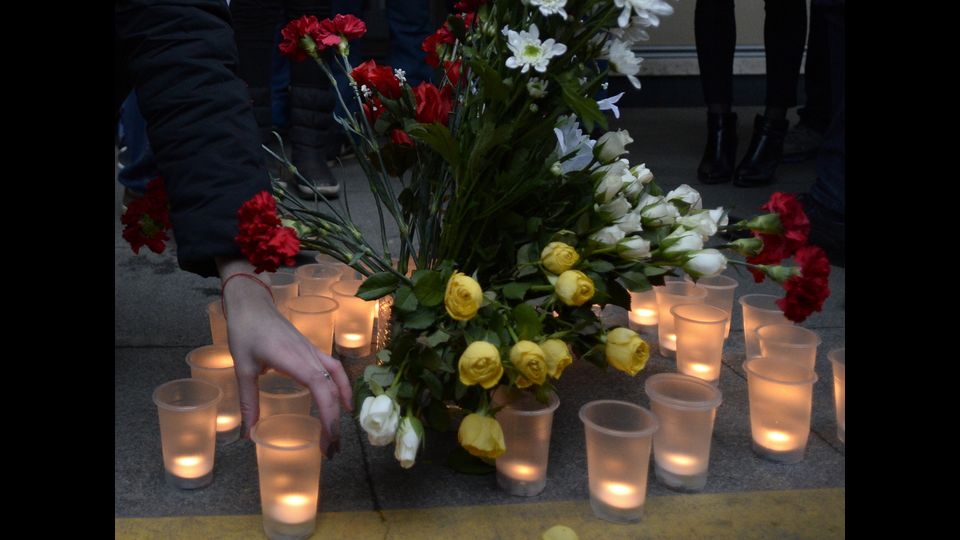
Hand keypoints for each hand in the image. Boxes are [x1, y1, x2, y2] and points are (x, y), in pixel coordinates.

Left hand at [217, 258, 352, 456]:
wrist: (251, 304)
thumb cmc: (245, 332)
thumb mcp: (242, 368)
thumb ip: (248, 402)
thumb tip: (246, 434)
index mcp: (295, 361)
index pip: (322, 390)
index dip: (329, 416)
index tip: (327, 441)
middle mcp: (310, 356)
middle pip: (333, 390)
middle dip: (335, 421)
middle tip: (331, 449)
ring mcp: (313, 352)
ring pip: (338, 378)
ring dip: (342, 404)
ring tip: (339, 430)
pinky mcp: (310, 350)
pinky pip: (333, 369)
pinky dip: (341, 386)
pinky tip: (340, 401)